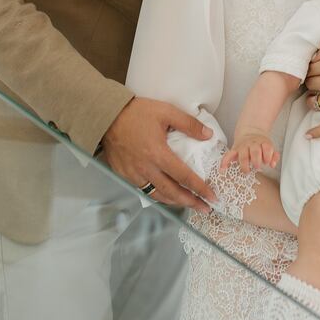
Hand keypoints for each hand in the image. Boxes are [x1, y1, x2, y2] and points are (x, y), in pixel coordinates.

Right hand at [101, 97, 215, 211]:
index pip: (184, 176)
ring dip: (175, 202)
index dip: (199, 188)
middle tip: (205, 208)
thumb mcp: (166, 111)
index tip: (212, 196)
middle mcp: (146, 169)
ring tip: (189, 204)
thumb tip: (208, 135)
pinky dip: (158, 196)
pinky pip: (144, 191)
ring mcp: (134, 174)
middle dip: (191, 202)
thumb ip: (189, 124)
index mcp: (158, 154)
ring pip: (157, 195)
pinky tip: (166, 195)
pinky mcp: (125, 175)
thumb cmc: (136, 113)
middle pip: (172, 192)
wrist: (108, 116)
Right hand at [221, 129, 279, 173]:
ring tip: (247, 170)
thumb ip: (273, 156)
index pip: (266, 147)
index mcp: (262, 142)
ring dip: (245, 164)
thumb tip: (273, 164)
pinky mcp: (234, 150)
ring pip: (243, 155)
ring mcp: (243, 146)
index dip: (268, 155)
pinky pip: (228, 155)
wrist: (250, 131)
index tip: (267, 162)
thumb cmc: (260, 144)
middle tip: (257, 167)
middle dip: (256, 160)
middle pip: (255, 151)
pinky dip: (225, 162)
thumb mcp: (269, 146)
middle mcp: (252, 144)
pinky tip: (223, 169)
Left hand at [305, 38, 319, 138]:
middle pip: (310, 84)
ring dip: (311, 100)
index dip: (311, 69)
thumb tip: (312, 58)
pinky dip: (316, 132)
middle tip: (318, 82)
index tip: (316, 70)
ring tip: (315, 99)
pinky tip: (308, 135)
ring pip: (313, 103)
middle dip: (312, 82)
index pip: (309, 69)